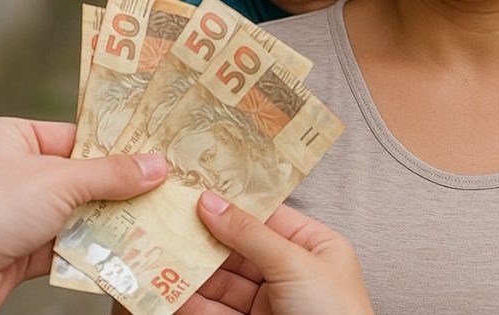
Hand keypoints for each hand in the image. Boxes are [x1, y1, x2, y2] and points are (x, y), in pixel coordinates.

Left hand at [0, 117, 166, 313]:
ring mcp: (16, 215)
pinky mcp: (19, 252)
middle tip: (163, 189)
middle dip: (116, 189)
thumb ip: (111, 175)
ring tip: (155, 220)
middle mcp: (12, 174)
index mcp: (12, 139)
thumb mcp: (61, 180)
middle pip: (78, 178)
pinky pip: (65, 246)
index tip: (153, 154)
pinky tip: (128, 250)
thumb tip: (157, 166)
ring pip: (75, 214)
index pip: (74, 137)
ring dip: (107, 222)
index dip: (113, 147)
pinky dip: (91, 250)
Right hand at [176, 192, 373, 314]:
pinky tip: (173, 292)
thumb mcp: (294, 264)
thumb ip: (250, 234)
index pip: (266, 217)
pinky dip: (194, 302)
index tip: (196, 195)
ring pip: (224, 282)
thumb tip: (213, 203)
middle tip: (170, 227)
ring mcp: (271, 302)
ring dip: (194, 272)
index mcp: (315, 247)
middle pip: (239, 249)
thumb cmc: (336, 314)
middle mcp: (292, 272)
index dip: (232, 206)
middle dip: (205, 241)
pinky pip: (217, 310)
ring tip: (163, 257)